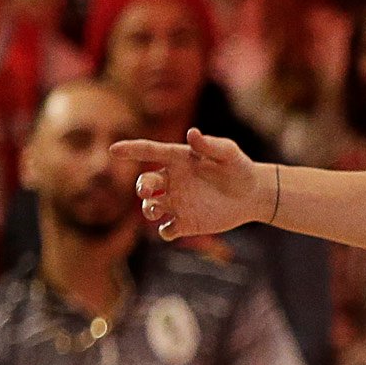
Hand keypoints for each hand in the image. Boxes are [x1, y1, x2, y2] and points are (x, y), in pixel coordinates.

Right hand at [121, 129, 271, 238]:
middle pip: (145, 183)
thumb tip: (192, 133)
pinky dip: (165, 231)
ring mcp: (176, 202)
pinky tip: (172, 228)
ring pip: (151, 207)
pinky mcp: (185, 222)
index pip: (150, 152)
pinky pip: (167, 229)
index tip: (113, 150)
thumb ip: (211, 145)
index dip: (131, 150)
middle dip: (141, 187)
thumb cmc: (240, 169)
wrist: (252, 195)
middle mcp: (171, 181)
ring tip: (155, 210)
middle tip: (148, 191)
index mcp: (178, 159)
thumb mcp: (229, 154)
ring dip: (148, 209)